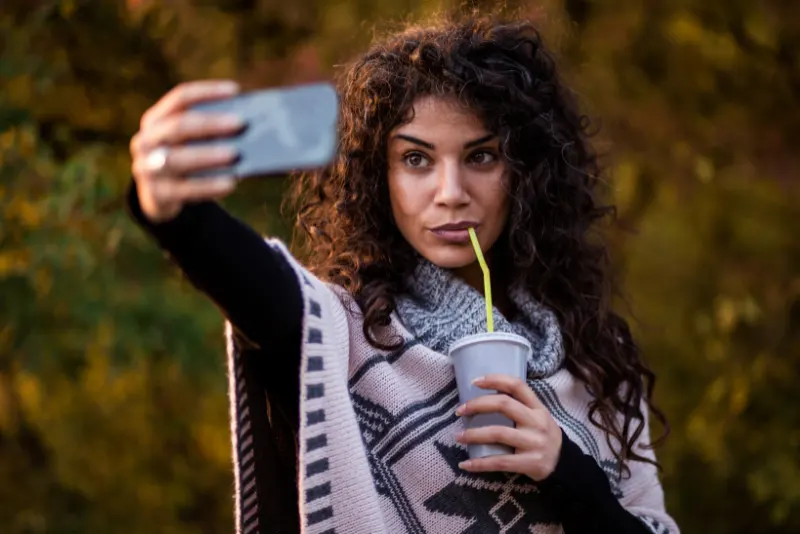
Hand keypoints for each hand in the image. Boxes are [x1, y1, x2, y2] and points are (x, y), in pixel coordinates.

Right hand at [130, 80, 244, 222]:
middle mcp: (146, 140)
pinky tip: (230, 183)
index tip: (234, 90)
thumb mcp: (191, 142)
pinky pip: (185, 189)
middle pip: (178, 126)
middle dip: (209, 123)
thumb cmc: (186, 160)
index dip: (207, 92)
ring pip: (177, 159)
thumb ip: (211, 132)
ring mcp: (147, 168)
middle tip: (240, 123)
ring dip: (207, 155)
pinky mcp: (156, 195)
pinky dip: (209, 185)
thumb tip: (251, 125)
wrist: (161, 198)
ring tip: (235, 154)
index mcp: (156, 119)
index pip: (180, 98)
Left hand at [455, 374, 562, 480]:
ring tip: (459, 437)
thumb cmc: (542, 436)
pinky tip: (465, 464)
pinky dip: (480, 463)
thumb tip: (483, 398)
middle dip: (478, 405)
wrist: (563, 465)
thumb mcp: (537, 417)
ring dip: (473, 434)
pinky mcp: (530, 463)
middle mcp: (537, 422)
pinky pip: (500, 462)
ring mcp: (534, 443)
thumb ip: (518, 407)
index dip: (495, 380)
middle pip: (504, 405)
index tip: (474, 381)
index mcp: (538, 408)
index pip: (517, 385)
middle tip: (460, 410)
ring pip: (498, 433)